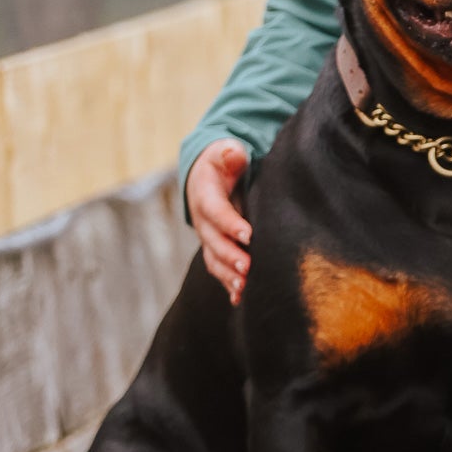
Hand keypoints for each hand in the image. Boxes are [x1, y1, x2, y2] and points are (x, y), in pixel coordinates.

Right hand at [185, 140, 251, 304]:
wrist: (205, 177)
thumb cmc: (221, 163)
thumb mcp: (224, 153)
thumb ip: (229, 154)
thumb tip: (233, 153)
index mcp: (204, 195)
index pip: (216, 211)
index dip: (230, 224)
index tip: (248, 235)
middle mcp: (202, 221)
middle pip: (213, 242)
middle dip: (229, 256)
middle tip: (247, 268)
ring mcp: (208, 237)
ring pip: (214, 260)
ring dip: (228, 275)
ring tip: (244, 287)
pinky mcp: (215, 248)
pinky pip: (219, 268)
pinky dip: (228, 284)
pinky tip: (239, 299)